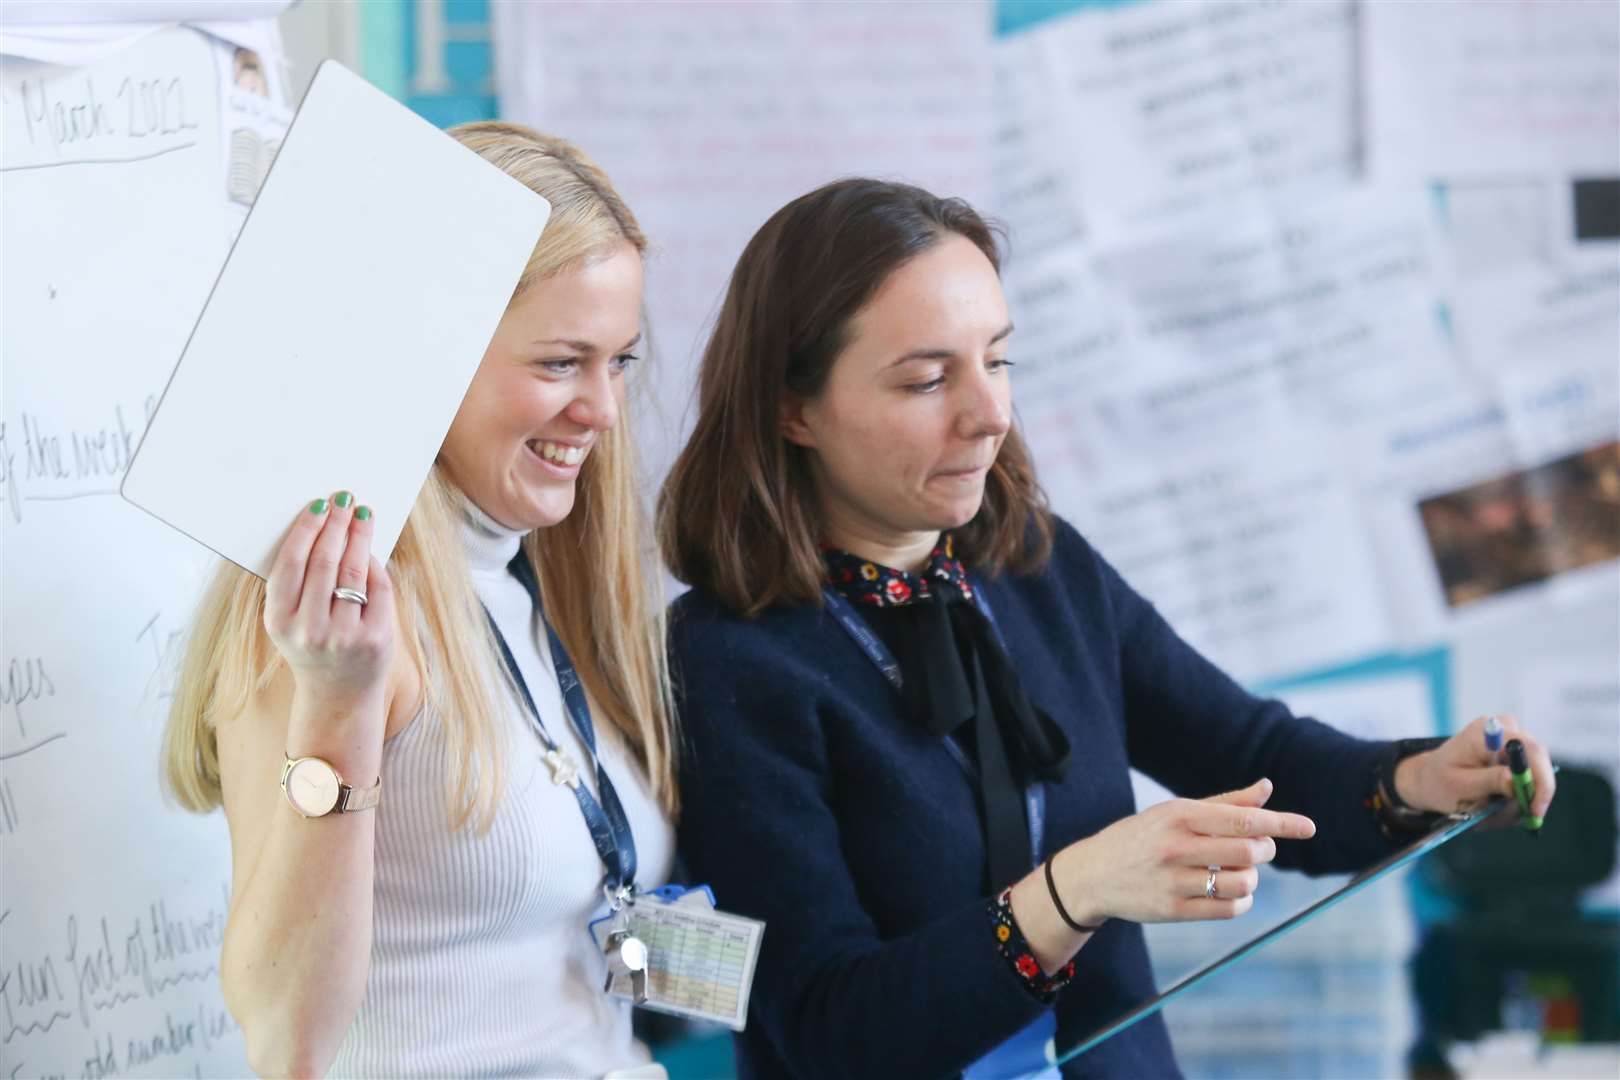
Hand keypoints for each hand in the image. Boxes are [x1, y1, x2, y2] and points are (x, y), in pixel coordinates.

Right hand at [264, 493, 394, 718]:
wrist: (337, 698)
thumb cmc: (312, 647)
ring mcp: (344, 637)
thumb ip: (298, 584)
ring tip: (362, 516)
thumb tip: (321, 526)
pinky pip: (378, 590)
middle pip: (325, 562)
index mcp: (278, 621)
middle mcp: (309, 630)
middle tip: (344, 500)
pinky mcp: (375, 640)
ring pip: (354, 572)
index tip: (318, 505)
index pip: (291, 564)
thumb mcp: (290, 622)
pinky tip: (373, 551)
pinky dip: (376, 567)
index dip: (305, 530)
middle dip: (336, 525)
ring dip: (359, 537)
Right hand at [1051, 778, 1315, 924]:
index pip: (1243, 819)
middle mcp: (1176, 846)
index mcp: (1179, 814)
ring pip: (1243, 882)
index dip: (1282, 823)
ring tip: (1239, 871)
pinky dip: (1241, 900)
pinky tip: (1231, 891)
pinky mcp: (1173, 910)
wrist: (1092, 874)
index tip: (1309, 827)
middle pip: (1249, 851)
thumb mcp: (1174, 812)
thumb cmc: (1140, 837)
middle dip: (1263, 849)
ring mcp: (1174, 880)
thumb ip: (1224, 803)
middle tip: (1255, 848)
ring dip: (1252, 878)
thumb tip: (1267, 788)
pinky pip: (1229, 909)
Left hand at [1394, 714, 1555, 821]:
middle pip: (1538, 765)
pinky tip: (1492, 806)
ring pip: (1535, 778)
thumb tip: (1516, 780)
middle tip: (1507, 818)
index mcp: (1485, 733)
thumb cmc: (1440, 781)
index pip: (1529, 748)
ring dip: (1516, 803)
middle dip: (1528, 797)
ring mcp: (1512, 742)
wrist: (1430, 779)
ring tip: (1488, 813)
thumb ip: (1489, 781)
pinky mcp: (1516, 757)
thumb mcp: (1459, 786)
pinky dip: (1514, 801)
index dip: (1540, 779)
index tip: (1534, 809)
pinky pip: (1529, 783)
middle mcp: (1504, 730)